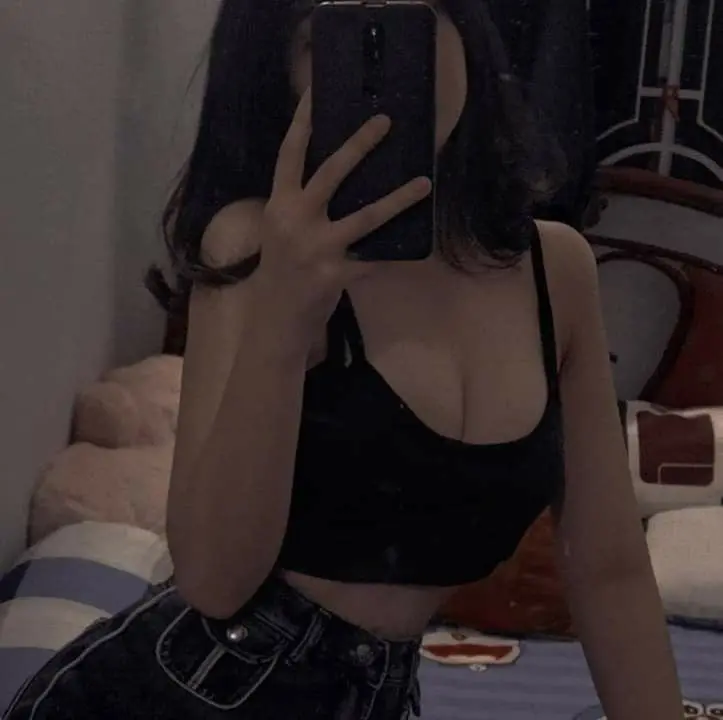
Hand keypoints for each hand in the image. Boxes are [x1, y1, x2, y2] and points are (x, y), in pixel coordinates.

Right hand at [253, 89, 431, 344]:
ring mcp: (315, 248)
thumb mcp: (282, 230)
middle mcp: (294, 221)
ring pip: (365, 216)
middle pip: (330, 173)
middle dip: (358, 145)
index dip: (301, 122)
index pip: (289, 155)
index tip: (316, 92)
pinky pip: (373, 259)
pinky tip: (416, 246)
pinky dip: (393, 253)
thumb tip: (342, 177)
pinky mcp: (334, 275)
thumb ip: (302, 204)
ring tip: (424, 182)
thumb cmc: (282, 269)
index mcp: (279, 205)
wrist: (275, 316)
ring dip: (398, 198)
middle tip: (385, 121)